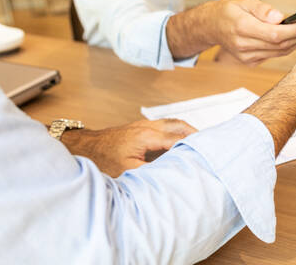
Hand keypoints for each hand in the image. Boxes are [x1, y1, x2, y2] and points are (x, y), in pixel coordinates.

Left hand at [61, 119, 196, 176]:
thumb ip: (151, 171)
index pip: (178, 138)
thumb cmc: (104, 158)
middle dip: (195, 133)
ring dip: (187, 130)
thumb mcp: (127, 170)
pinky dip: (178, 130)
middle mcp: (149, 126)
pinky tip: (181, 140)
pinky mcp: (142, 127)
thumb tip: (170, 174)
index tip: (206, 150)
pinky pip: (166, 125)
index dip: (193, 144)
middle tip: (208, 143)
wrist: (87, 147)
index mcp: (147, 136)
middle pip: (179, 124)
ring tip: (199, 141)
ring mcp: (145, 124)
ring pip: (173, 122)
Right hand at [167, 0, 295, 65]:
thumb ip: (261, 9)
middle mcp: (244, 46)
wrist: (211, 27)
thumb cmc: (228, 10)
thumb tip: (279, 17)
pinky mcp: (250, 61)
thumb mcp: (243, 1)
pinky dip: (288, 47)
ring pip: (279, 53)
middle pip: (280, 45)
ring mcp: (247, 57)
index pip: (275, 34)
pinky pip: (273, 55)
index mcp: (242, 28)